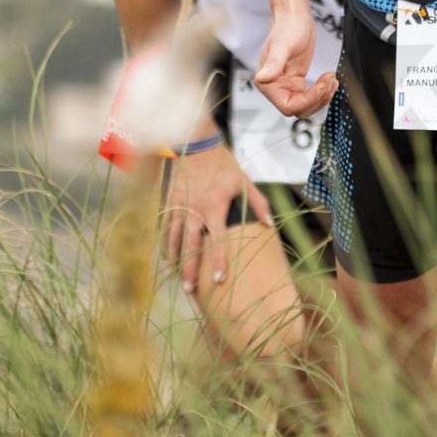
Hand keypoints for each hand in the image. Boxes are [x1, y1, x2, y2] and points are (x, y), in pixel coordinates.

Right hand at [163, 143, 271, 294]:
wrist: (195, 145)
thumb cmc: (223, 164)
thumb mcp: (244, 180)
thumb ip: (258, 203)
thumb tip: (269, 225)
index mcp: (214, 206)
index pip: (217, 239)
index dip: (219, 260)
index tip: (220, 279)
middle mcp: (194, 210)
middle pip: (191, 245)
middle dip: (190, 269)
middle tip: (190, 291)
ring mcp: (179, 207)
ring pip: (174, 239)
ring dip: (176, 261)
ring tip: (179, 280)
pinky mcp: (170, 203)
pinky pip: (166, 228)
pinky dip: (166, 244)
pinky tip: (168, 259)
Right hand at [252, 8, 336, 117]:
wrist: (295, 18)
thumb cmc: (287, 28)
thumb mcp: (282, 46)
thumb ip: (273, 64)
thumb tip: (261, 78)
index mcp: (267, 82)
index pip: (287, 106)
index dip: (306, 101)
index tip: (320, 87)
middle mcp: (275, 87)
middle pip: (299, 109)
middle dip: (317, 100)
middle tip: (329, 82)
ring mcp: (287, 86)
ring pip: (306, 106)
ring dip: (322, 96)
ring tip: (332, 79)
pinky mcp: (297, 82)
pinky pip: (310, 96)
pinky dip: (323, 90)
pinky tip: (330, 78)